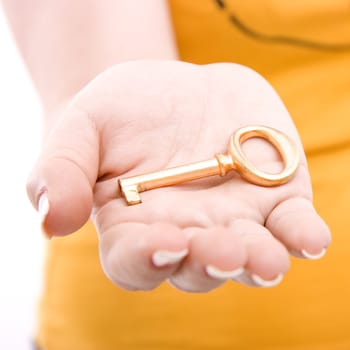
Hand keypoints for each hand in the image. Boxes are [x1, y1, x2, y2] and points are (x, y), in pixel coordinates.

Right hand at [27, 60, 330, 290]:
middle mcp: (187, 233)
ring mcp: (233, 219)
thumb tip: (51, 221)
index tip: (163, 241)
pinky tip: (308, 237)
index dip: (148, 259)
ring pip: (250, 255)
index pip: (137, 262)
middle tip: (221, 250)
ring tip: (266, 258)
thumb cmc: (123, 111)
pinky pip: (290, 225)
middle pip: (200, 267)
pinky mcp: (272, 197)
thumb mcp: (82, 126)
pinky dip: (301, 234)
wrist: (174, 88)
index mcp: (136, 226)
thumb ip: (61, 171)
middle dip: (212, 263)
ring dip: (260, 261)